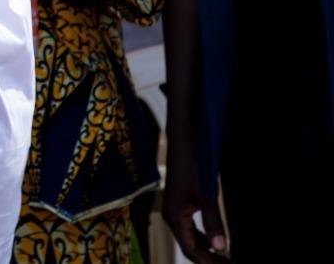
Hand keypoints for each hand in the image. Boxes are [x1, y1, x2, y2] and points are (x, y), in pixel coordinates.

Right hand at [163, 136, 228, 261]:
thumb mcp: (206, 195)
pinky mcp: (179, 203)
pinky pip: (189, 228)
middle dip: (207, 259)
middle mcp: (171, 216)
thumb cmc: (193, 167)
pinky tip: (212, 240)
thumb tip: (222, 248)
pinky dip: (201, 237)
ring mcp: (174, 210)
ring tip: (222, 258)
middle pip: (189, 246)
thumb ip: (214, 222)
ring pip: (189, 238)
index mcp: (175, 217)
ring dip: (205, 249)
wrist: (182, 143)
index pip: (191, 250)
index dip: (208, 263)